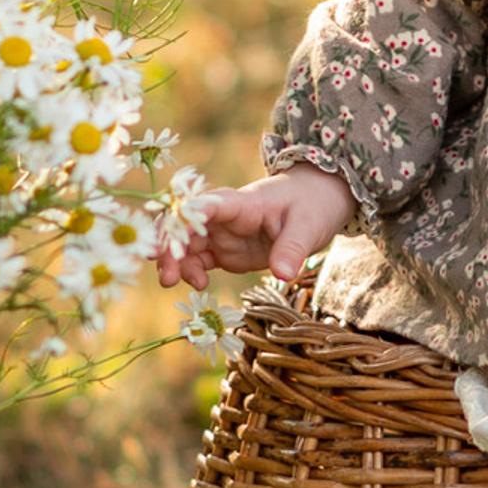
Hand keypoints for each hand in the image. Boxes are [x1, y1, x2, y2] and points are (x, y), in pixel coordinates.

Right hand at [156, 164, 358, 287]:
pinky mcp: (226, 251)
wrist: (319, 202)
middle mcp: (222, 218)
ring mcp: (222, 235)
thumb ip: (292, 248)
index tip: (169, 240)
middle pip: (183, 227)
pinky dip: (190, 272)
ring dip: (174, 263)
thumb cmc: (312, 204)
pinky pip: (198, 261)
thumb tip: (283, 274)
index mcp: (238, 203)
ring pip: (185, 246)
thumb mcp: (308, 226)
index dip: (181, 221)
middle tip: (167, 277)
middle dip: (167, 249)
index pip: (202, 207)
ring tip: (179, 284)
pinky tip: (198, 285)